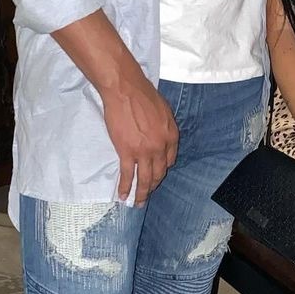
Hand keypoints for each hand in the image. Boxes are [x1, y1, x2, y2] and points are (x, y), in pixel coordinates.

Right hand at [99, 69, 178, 203]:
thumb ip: (164, 127)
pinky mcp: (127, 152)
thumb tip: (159, 135)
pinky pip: (127, 175)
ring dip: (142, 193)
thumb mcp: (163, 110)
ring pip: (145, 178)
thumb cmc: (143, 95)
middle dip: (153, 185)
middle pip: (158, 172)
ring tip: (138, 202)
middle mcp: (161, 147)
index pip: (169, 160)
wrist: (125, 90)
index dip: (162, 169)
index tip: (157, 174)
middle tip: (147, 194)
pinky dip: (126, 187)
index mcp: (171, 136)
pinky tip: (123, 195)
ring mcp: (144, 152)